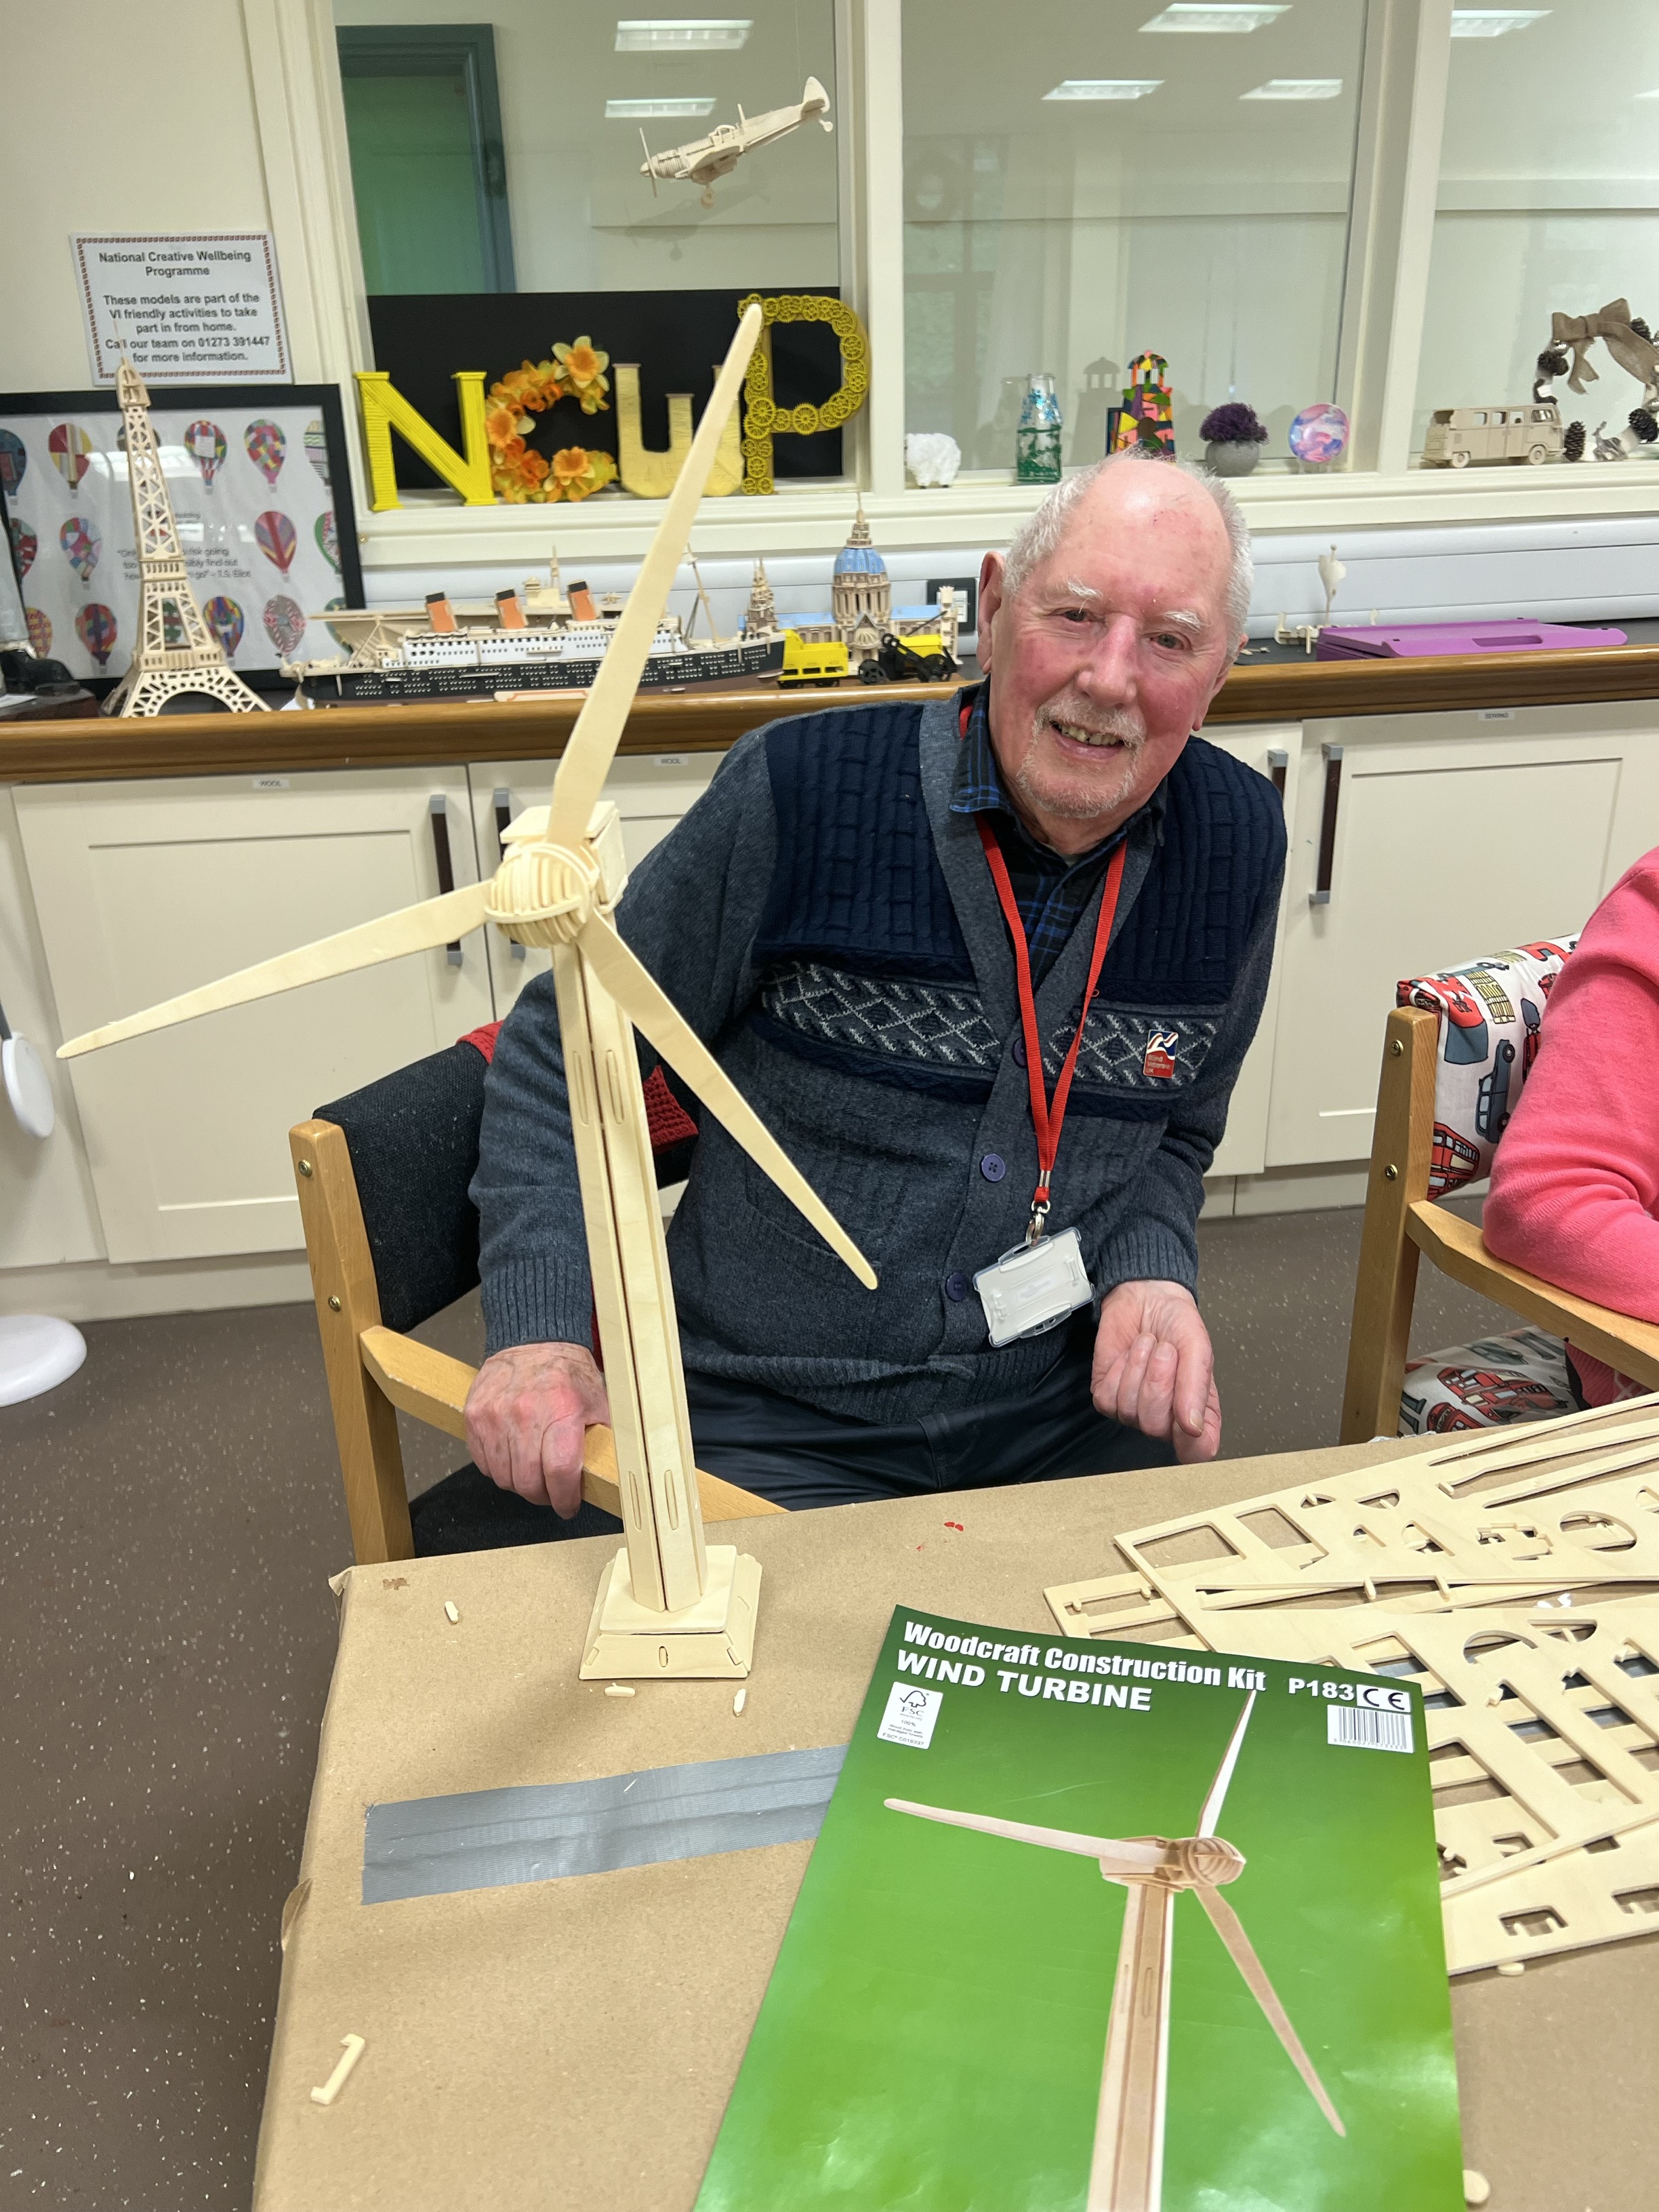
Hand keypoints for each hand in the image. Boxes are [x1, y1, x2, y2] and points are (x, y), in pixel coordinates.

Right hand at [463, 1341, 610, 1516]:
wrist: (533, 1341)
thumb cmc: (567, 1374)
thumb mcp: (598, 1402)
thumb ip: (602, 1440)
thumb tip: (613, 1476)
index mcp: (563, 1409)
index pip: (560, 1471)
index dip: (565, 1498)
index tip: (568, 1506)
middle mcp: (526, 1412)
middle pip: (528, 1480)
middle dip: (542, 1496)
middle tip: (551, 1492)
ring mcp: (496, 1415)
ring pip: (503, 1477)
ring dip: (519, 1483)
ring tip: (532, 1472)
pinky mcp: (475, 1416)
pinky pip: (483, 1462)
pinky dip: (498, 1468)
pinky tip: (513, 1457)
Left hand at [1091, 1280, 1220, 1463]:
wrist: (1146, 1298)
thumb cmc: (1177, 1324)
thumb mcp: (1198, 1348)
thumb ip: (1197, 1387)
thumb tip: (1194, 1427)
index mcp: (1198, 1414)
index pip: (1196, 1454)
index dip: (1190, 1441)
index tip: (1188, 1414)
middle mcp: (1166, 1419)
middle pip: (1155, 1428)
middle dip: (1159, 1382)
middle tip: (1166, 1352)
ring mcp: (1134, 1411)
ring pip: (1130, 1411)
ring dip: (1139, 1368)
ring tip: (1150, 1347)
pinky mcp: (1108, 1398)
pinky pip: (1108, 1398)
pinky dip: (1120, 1369)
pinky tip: (1130, 1354)